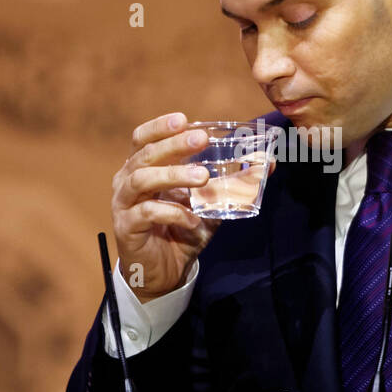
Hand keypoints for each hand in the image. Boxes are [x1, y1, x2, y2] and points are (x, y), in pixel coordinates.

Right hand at [112, 112, 219, 302]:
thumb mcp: (209, 203)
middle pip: (145, 154)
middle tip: (200, 140)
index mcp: (142, 168)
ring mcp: (124, 204)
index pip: (143, 138)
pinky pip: (148, 213)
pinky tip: (193, 219)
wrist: (164, 271)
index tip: (184, 120)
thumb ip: (232, 183)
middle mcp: (127, 181)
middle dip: (173, 145)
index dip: (160, 127)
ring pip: (142, 180)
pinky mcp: (127, 227)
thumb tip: (268, 163)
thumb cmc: (182, 229)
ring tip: (202, 177)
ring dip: (173, 175)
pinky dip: (173, 213)